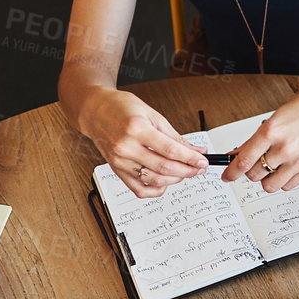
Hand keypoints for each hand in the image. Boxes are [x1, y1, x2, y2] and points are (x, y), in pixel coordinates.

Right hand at [77, 86, 204, 196]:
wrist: (95, 112)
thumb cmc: (121, 108)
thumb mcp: (152, 115)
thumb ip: (174, 136)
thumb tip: (195, 151)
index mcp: (136, 129)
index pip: (170, 150)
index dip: (190, 159)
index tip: (203, 162)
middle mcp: (126, 147)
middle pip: (163, 167)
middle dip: (187, 171)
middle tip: (199, 169)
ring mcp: (119, 161)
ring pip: (153, 180)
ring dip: (174, 180)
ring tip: (185, 173)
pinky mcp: (116, 170)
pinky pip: (138, 189)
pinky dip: (155, 190)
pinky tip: (165, 183)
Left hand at [220, 84, 298, 192]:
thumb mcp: (275, 119)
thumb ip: (255, 140)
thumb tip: (236, 155)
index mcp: (271, 131)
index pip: (243, 161)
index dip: (231, 172)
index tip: (227, 176)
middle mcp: (283, 148)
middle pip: (254, 175)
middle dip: (250, 171)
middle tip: (256, 163)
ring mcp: (297, 161)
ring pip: (269, 185)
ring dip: (266, 179)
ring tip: (272, 167)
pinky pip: (287, 186)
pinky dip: (282, 180)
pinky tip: (286, 168)